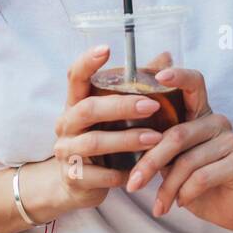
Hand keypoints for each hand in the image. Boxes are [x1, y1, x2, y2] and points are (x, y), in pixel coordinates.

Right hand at [48, 45, 163, 212]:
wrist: (76, 184)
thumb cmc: (102, 139)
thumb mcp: (114, 115)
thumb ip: (137, 87)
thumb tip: (166, 56)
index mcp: (75, 103)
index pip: (75, 76)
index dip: (87, 62)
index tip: (106, 48)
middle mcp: (66, 124)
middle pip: (88, 109)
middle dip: (121, 106)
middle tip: (152, 105)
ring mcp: (66, 151)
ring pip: (94, 142)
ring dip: (127, 140)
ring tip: (155, 138)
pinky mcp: (74, 178)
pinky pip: (98, 175)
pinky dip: (120, 172)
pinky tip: (139, 171)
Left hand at [125, 67, 232, 231]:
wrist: (227, 208)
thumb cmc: (192, 178)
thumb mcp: (171, 157)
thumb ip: (155, 140)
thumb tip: (122, 134)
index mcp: (199, 112)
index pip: (193, 84)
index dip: (178, 76)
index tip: (159, 75)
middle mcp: (217, 120)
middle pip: (177, 134)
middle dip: (150, 162)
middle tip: (133, 184)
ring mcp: (231, 140)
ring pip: (187, 161)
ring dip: (167, 187)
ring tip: (158, 203)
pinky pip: (201, 177)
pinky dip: (184, 194)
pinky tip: (179, 203)